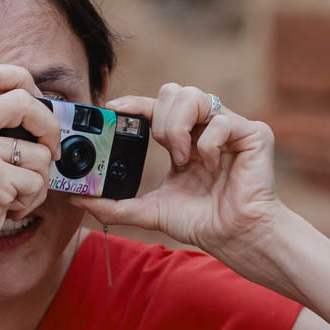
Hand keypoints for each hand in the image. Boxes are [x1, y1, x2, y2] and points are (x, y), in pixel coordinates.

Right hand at [0, 63, 59, 277]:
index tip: (35, 104)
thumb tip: (37, 111)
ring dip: (38, 178)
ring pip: (40, 150)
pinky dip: (31, 199)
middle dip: (49, 125)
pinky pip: (37, 180)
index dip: (22, 81)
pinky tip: (7, 209)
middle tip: (51, 148)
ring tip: (13, 195)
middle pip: (24, 99)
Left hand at [88, 84, 282, 257]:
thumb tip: (77, 199)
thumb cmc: (201, 223)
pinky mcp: (253, 133)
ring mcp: (229, 127)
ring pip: (195, 96)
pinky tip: (210, 166)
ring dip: (179, 127)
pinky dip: (208, 143)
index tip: (113, 108)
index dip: (135, 103)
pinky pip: (221, 120)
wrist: (235, 237)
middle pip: (175, 91)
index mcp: (184, 140)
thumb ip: (114, 205)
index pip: (156, 108)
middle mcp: (205, 128)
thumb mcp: (149, 211)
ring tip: (183, 157)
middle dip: (160, 116)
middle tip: (162, 148)